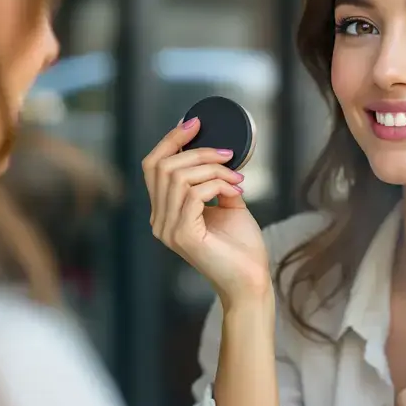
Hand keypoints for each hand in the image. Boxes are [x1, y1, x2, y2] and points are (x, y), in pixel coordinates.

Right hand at [142, 117, 268, 305]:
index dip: (170, 140)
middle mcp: (159, 221)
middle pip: (163, 166)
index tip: (194, 122)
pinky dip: (217, 185)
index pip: (153, 166)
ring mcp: (168, 230)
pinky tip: (234, 191)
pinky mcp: (183, 236)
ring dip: (212, 169)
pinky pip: (193, 194)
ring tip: (236, 178)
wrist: (252, 283)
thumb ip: (216, 182)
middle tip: (228, 155)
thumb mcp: (228, 205)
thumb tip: (219, 155)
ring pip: (178, 177)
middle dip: (198, 151)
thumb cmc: (242, 248)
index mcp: (164, 212)